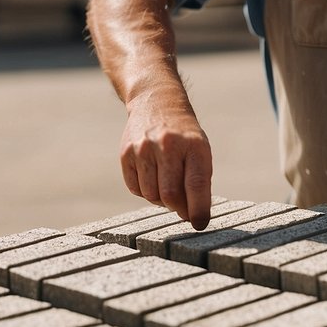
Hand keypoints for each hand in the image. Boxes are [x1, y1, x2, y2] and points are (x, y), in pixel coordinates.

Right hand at [119, 95, 213, 228]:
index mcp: (193, 145)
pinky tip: (152, 176)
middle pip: (170, 195)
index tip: (200, 224)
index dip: (198, 209)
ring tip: (167, 184)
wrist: (156, 102)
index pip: (197, 185)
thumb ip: (199, 181)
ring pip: (151, 195)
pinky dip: (145, 190)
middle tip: (183, 208)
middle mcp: (168, 145)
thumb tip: (194, 218)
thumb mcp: (199, 150)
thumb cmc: (184, 135)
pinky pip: (135, 188)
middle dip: (178, 208)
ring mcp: (144, 148)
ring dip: (161, 200)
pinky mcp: (126, 153)